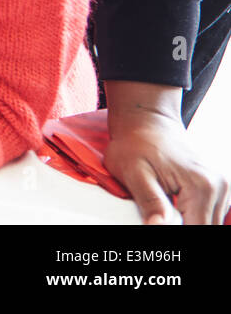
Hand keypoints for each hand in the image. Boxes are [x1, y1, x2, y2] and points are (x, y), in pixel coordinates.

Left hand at [105, 107, 229, 224]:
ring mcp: (221, 186)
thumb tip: (158, 227)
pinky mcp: (217, 187)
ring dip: (189, 222)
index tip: (157, 223)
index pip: (197, 231)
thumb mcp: (133, 173)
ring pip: (210, 223)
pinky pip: (210, 214)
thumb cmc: (135, 144)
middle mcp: (219, 187)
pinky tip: (176, 206)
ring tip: (165, 208)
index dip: (176, 234)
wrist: (145, 121)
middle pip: (207, 229)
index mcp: (201, 187)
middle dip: (183, 227)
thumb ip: (151, 202)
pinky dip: (193, 216)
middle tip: (157, 217)